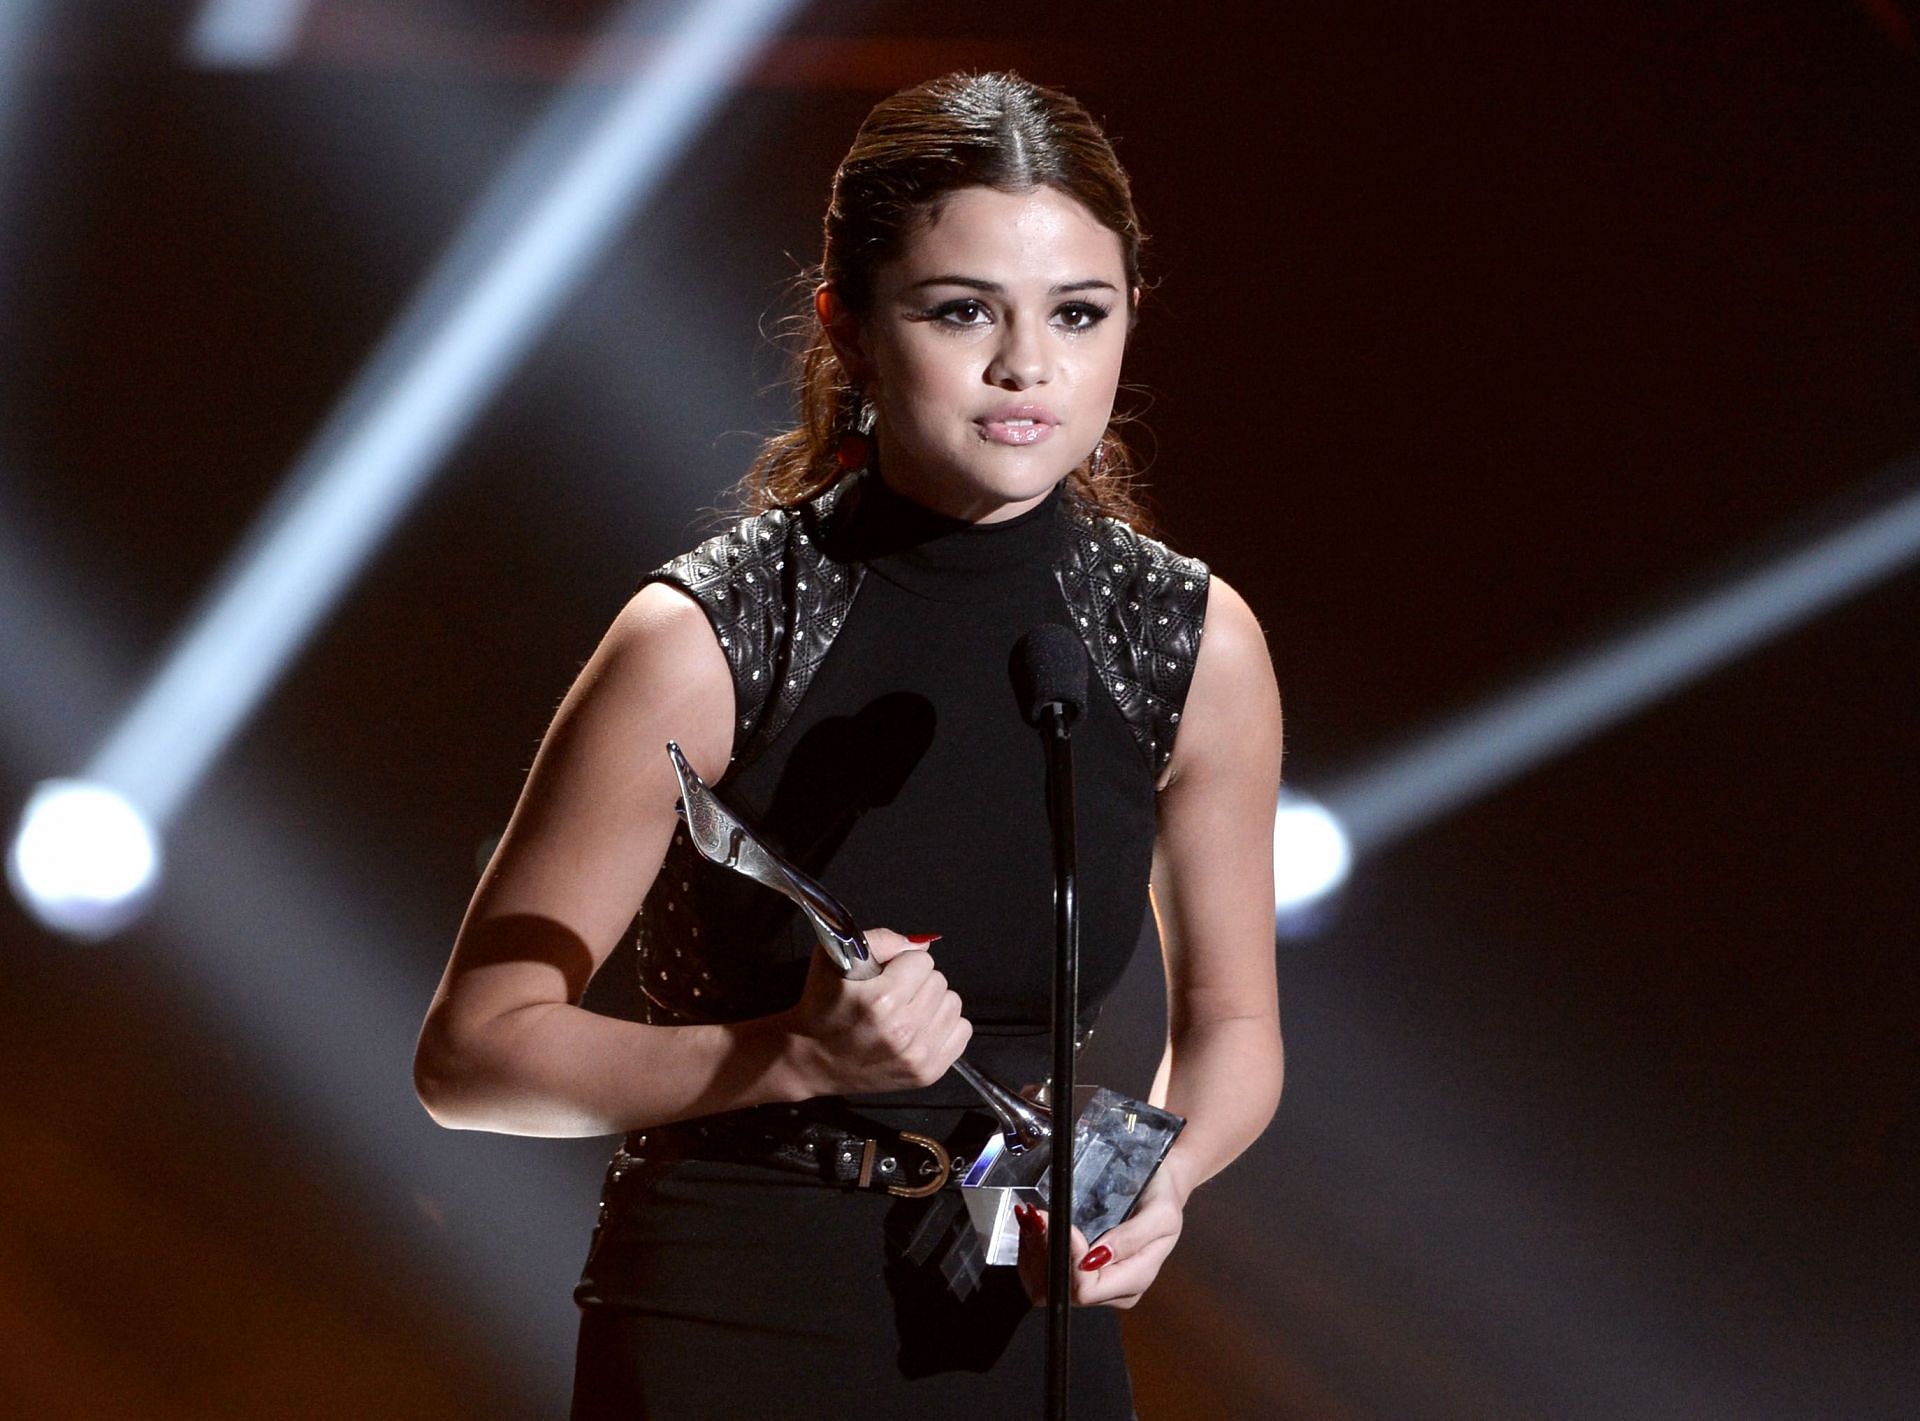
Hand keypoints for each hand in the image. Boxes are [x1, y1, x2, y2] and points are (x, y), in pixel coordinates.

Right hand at [783, 928, 971, 1094]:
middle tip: (893, 996)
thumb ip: (880, 941)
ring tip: (906, 1012)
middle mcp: (903, 1029)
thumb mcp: (834, 959)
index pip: (922, 960)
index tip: (884, 977)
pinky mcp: (928, 1073)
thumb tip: (921, 945)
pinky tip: (919, 1029)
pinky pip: (962, 1031)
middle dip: (917, 983)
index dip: (902, 964)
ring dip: (932, 1003)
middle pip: (939, 981)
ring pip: (953, 1003)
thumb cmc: (822, 1005)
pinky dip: (944, 1026)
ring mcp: (917, 1055)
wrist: (811, 1060)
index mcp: (881, 1000)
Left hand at [1013, 1160, 1189, 1309]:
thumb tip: (1096, 1258)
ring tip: (1033, 1220)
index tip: (1064, 1226)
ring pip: (1046, 1287)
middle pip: (1062, 1291)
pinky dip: (1031, 1252)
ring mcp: (1092, 1286)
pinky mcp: (1076, 1274)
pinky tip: (1032, 1228)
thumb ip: (1132, 1237)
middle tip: (1038, 1217)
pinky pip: (1042, 1276)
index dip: (1070, 1260)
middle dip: (1044, 1255)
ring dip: (1033, 1253)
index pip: (1087, 1289)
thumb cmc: (1161, 1200)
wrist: (1159, 1190)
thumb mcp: (1161, 1214)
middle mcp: (1111, 1292)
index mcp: (1133, 1282)